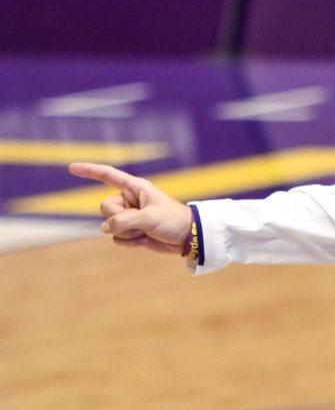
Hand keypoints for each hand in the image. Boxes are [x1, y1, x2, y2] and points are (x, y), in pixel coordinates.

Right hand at [67, 162, 192, 254]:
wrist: (187, 237)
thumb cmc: (172, 220)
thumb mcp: (148, 217)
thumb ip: (124, 220)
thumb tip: (105, 228)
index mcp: (135, 188)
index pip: (108, 176)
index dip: (89, 171)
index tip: (71, 168)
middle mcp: (129, 200)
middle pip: (104, 208)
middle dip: (120, 218)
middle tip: (142, 220)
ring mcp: (129, 217)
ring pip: (109, 226)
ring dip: (127, 232)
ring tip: (147, 231)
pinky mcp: (131, 232)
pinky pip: (117, 238)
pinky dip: (130, 242)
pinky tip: (145, 240)